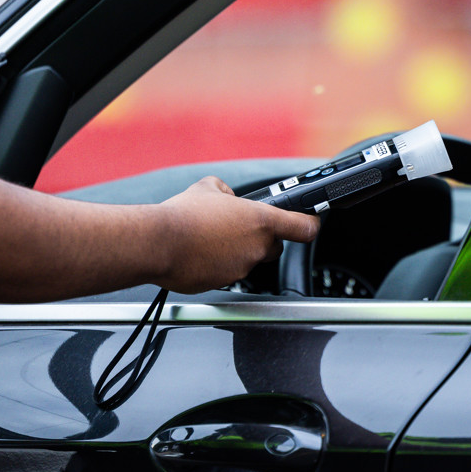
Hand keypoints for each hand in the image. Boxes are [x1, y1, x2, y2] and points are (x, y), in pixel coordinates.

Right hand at [156, 176, 320, 293]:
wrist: (159, 243)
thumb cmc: (183, 216)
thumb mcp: (208, 187)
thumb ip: (226, 191)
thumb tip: (227, 197)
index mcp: (261, 220)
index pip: (304, 227)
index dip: (311, 224)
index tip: (311, 222)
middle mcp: (256, 247)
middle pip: (274, 246)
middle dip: (261, 239)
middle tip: (238, 228)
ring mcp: (242, 268)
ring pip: (248, 260)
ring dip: (235, 251)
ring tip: (209, 238)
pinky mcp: (224, 283)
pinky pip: (228, 273)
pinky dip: (218, 264)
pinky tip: (200, 252)